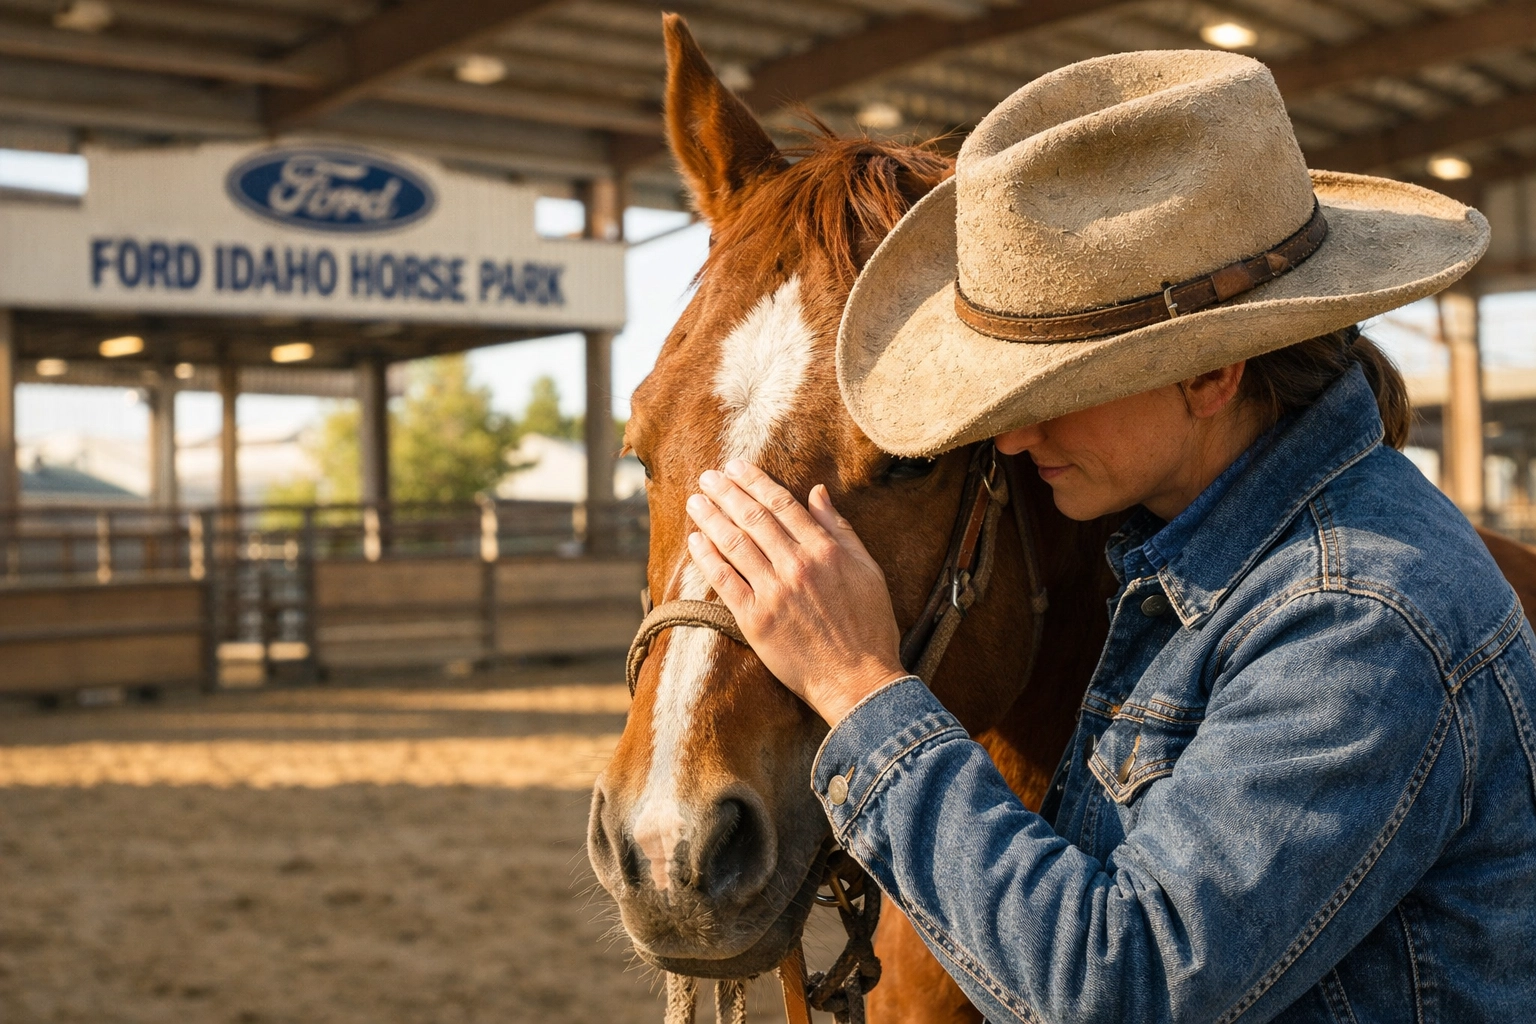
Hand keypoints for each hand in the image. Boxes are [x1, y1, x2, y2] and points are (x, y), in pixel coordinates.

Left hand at [685, 459, 908, 726]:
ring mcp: (774, 593)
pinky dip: (709, 558)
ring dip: (712, 518)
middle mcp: (797, 566)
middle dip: (727, 493)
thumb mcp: (867, 569)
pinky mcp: (757, 621)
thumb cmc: (869, 626)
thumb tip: (817, 492)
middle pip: (753, 518)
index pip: (782, 504)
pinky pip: (726, 582)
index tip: (736, 467)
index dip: (755, 482)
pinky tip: (696, 540)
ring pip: (735, 544)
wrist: (859, 680)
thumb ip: (840, 528)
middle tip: (707, 476)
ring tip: (695, 501)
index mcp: (825, 550)